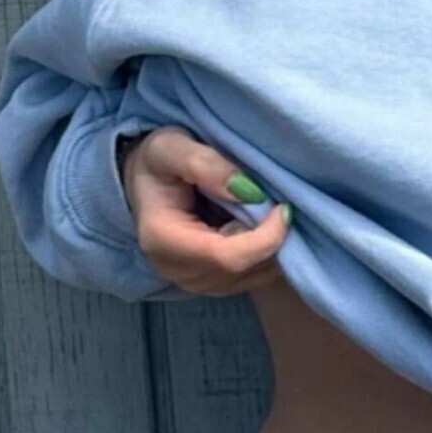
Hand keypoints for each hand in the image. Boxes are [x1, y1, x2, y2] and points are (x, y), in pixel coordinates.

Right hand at [120, 126, 290, 296]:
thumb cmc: (158, 163)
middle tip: (271, 202)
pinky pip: (256, 276)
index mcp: (163, 242)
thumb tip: (248, 191)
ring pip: (256, 275)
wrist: (148, 182)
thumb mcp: (171, 147)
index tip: (284, 208)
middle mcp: (180, 272)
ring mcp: (198, 284)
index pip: (227, 257)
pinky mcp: (215, 285)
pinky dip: (266, 251)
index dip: (265, 237)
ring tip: (257, 210)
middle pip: (245, 269)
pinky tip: (254, 225)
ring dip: (270, 244)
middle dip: (270, 237)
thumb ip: (204, 164)